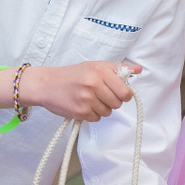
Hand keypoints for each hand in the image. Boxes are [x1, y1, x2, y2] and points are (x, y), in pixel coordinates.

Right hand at [19, 61, 140, 122]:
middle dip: (112, 101)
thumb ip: (118, 68)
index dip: (124, 94)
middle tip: (100, 95)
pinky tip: (82, 105)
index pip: (126, 91)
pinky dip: (92, 114)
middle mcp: (94, 83)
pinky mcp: (80, 111)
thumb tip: (138, 70)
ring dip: (101, 108)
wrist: (46, 84)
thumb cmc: (71, 75)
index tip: (117, 92)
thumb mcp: (95, 66)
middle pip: (118, 103)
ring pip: (108, 112)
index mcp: (100, 70)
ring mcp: (87, 98)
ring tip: (89, 99)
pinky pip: (96, 118)